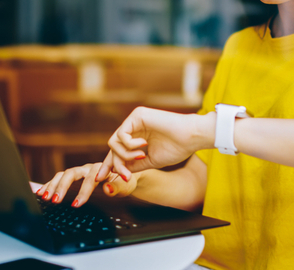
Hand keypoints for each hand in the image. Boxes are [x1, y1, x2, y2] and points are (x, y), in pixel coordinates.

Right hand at [36, 162, 137, 207]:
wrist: (125, 175)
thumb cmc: (126, 180)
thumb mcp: (127, 185)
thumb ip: (118, 187)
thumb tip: (108, 189)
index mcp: (101, 169)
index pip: (90, 179)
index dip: (82, 192)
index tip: (76, 205)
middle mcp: (88, 168)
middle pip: (71, 173)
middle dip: (62, 187)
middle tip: (54, 200)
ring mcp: (80, 171)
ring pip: (63, 174)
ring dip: (52, 185)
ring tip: (44, 197)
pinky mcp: (74, 176)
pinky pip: (59, 178)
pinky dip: (49, 184)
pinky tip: (40, 192)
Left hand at [95, 107, 214, 182]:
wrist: (192, 137)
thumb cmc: (177, 148)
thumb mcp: (150, 161)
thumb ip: (134, 165)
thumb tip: (117, 171)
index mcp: (138, 137)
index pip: (118, 151)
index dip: (109, 164)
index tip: (101, 178)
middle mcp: (134, 127)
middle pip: (113, 147)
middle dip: (115, 164)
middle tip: (126, 176)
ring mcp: (135, 120)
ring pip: (114, 142)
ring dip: (124, 155)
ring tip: (141, 157)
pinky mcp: (137, 115)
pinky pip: (121, 135)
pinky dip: (129, 145)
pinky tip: (143, 147)